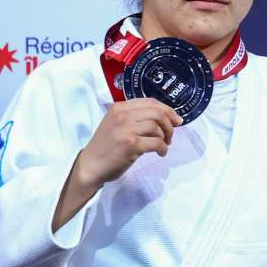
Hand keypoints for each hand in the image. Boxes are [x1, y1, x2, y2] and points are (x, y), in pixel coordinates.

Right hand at [53, 99, 181, 231]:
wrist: (90, 165)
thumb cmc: (106, 146)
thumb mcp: (116, 124)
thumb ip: (135, 117)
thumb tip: (165, 118)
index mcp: (119, 107)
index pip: (150, 102)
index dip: (168, 110)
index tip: (176, 120)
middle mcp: (122, 115)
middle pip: (157, 113)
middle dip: (170, 124)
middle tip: (170, 136)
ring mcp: (126, 130)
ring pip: (158, 127)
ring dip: (166, 137)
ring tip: (163, 145)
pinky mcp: (131, 145)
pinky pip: (157, 142)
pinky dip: (163, 148)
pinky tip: (160, 153)